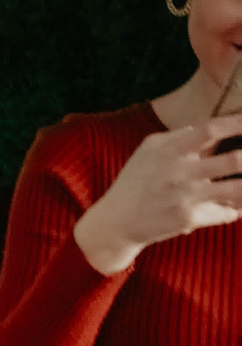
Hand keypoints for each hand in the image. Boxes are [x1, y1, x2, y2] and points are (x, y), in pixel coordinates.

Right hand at [75, 121, 241, 273]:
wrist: (117, 221)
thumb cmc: (136, 182)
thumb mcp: (149, 151)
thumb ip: (179, 137)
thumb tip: (213, 129)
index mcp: (168, 150)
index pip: (211, 130)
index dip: (238, 124)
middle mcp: (178, 172)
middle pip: (233, 160)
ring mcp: (186, 196)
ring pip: (237, 190)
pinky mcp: (190, 218)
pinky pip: (228, 212)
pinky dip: (234, 210)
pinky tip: (233, 208)